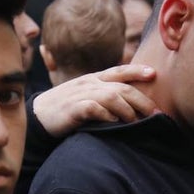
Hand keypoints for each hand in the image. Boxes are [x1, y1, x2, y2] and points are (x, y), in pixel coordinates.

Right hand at [33, 63, 159, 137]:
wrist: (39, 115)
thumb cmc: (66, 107)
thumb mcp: (86, 94)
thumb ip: (104, 94)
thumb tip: (131, 103)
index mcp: (94, 78)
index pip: (119, 71)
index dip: (137, 71)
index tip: (154, 74)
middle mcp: (89, 84)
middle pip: (121, 87)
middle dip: (141, 100)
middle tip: (154, 113)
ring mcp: (80, 95)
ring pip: (111, 96)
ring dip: (127, 110)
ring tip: (135, 121)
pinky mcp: (73, 109)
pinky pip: (94, 108)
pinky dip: (107, 115)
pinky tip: (113, 122)